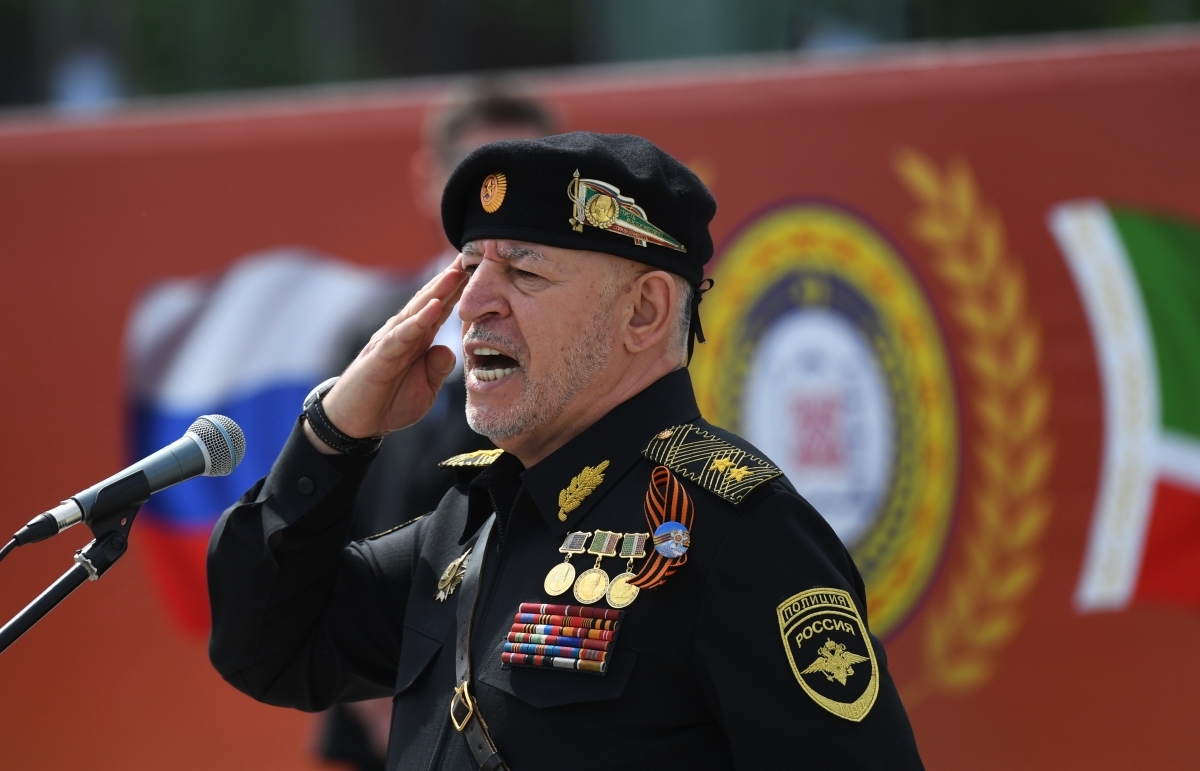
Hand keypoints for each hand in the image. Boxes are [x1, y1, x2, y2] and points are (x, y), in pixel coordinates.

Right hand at [305, 258, 467, 453]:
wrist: (357, 422)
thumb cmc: (390, 402)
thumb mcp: (426, 388)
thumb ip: (438, 368)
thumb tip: (449, 349)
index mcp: (419, 339)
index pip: (442, 308)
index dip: (460, 289)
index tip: (480, 269)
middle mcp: (405, 333)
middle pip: (431, 300)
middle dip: (451, 279)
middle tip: (472, 256)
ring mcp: (392, 341)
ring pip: (417, 310)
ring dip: (438, 291)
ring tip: (456, 272)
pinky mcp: (381, 356)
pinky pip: (403, 335)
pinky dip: (418, 320)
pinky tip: (434, 306)